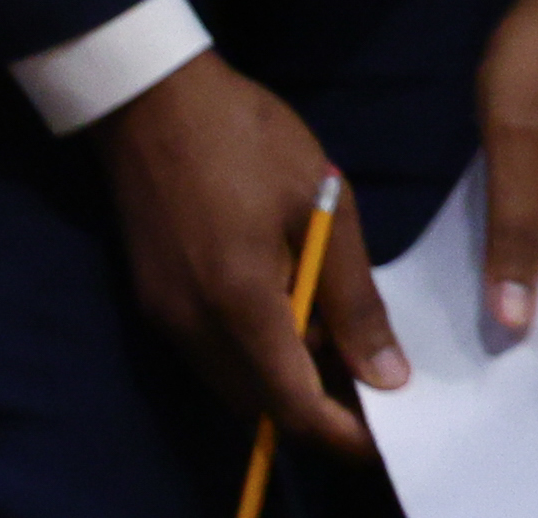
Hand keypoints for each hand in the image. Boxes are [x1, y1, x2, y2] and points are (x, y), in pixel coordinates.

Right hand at [97, 51, 392, 461]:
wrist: (152, 100)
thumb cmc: (248, 137)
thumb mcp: (321, 202)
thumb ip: (351, 295)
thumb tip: (385, 373)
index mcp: (240, 303)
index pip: (293, 405)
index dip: (340, 434)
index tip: (382, 438)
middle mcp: (194, 328)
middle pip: (260, 407)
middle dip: (317, 411)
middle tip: (372, 386)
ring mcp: (166, 320)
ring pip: (233, 386)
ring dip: (284, 382)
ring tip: (339, 344)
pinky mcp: (154, 304)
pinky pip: (212, 358)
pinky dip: (254, 356)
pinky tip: (290, 315)